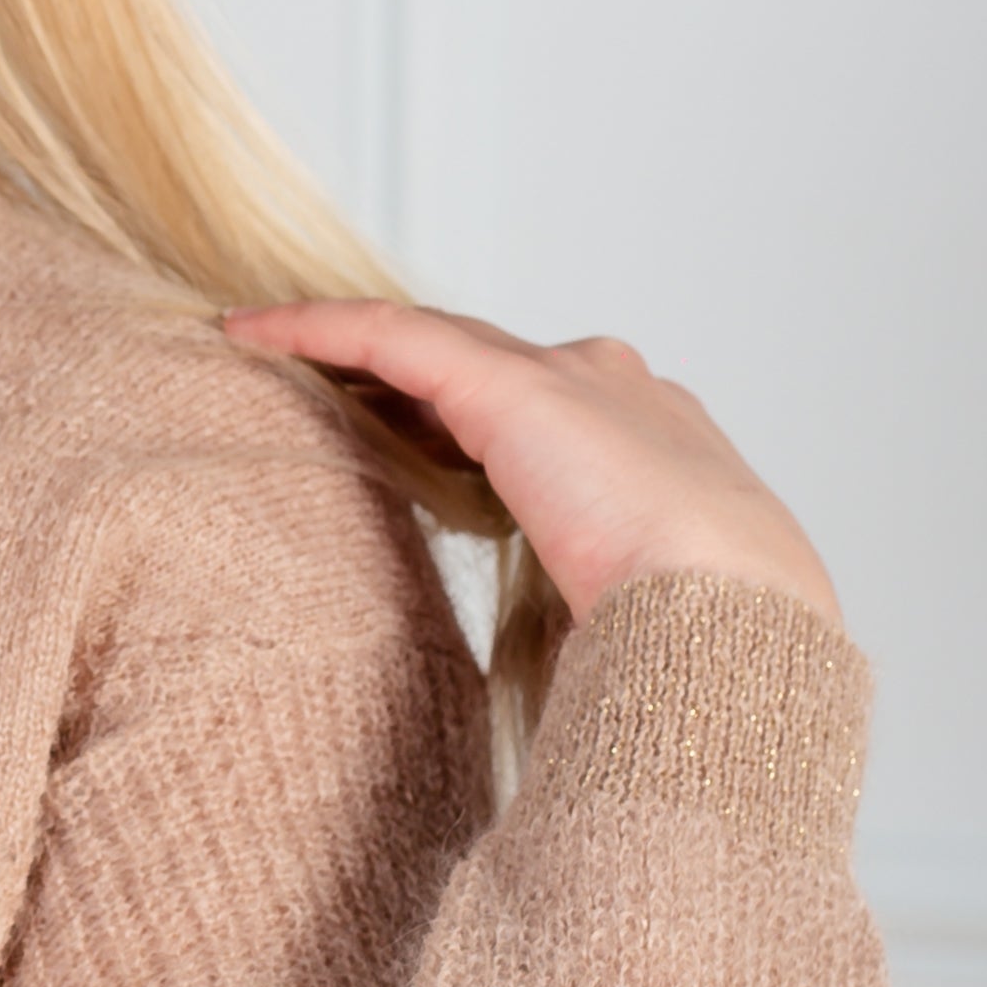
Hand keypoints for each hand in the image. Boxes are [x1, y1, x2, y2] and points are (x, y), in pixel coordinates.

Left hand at [219, 298, 839, 630]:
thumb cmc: (703, 644)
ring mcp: (570, 377)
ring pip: (433, 339)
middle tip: (322, 390)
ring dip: (348, 345)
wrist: (738, 619)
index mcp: (661, 440)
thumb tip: (563, 659)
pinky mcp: (513, 386)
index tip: (406, 441)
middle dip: (405, 376)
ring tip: (268, 348)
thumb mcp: (641, 612)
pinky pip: (387, 335)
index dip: (468, 418)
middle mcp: (617, 387)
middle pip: (486, 362)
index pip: (547, 409)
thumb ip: (593, 600)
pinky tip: (248, 332)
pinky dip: (316, 328)